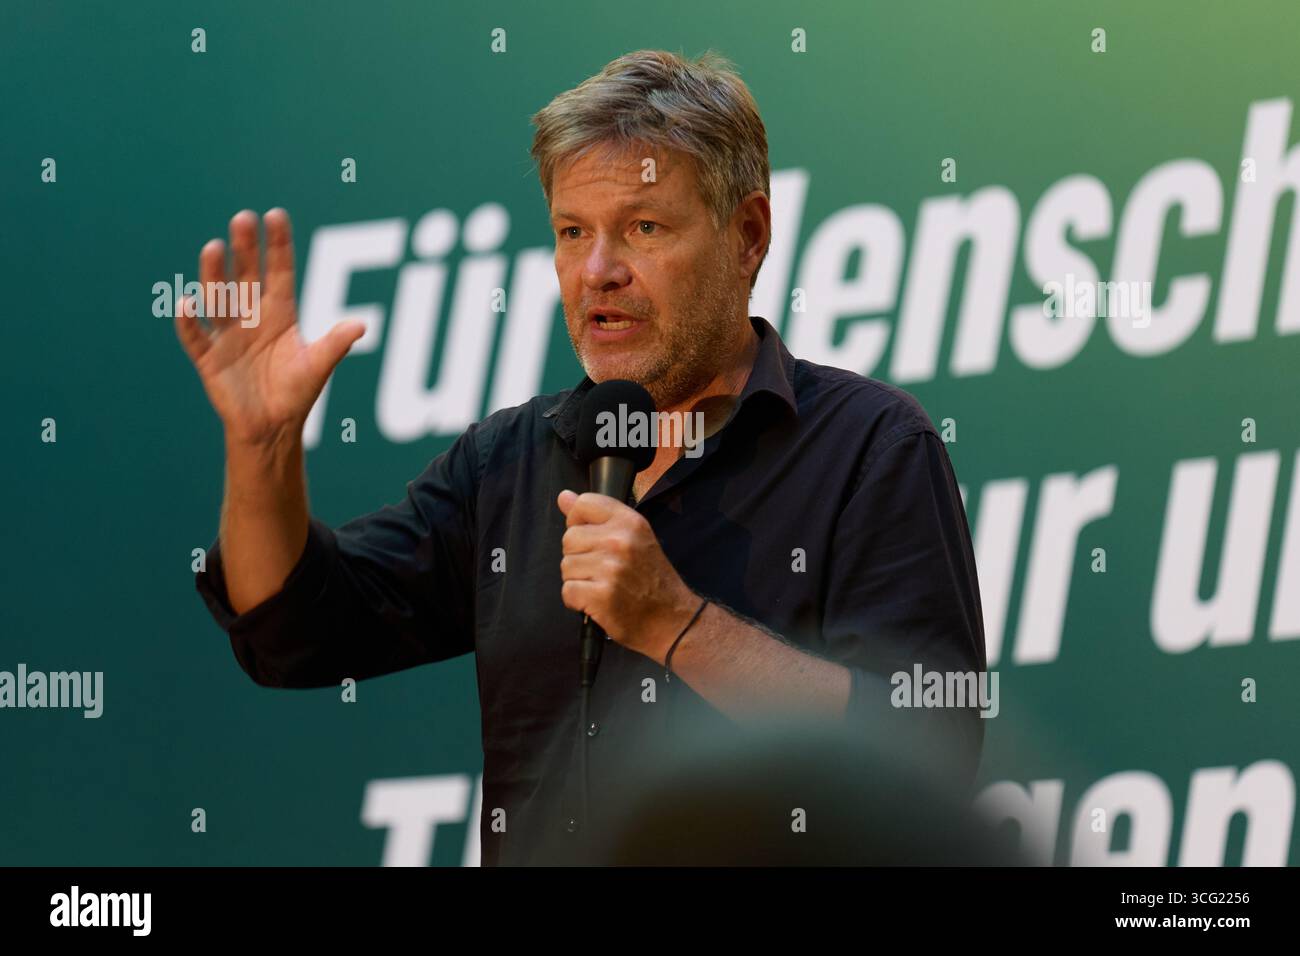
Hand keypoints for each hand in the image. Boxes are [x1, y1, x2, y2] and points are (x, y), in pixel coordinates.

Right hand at [174, 208, 364, 447]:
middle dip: (245, 249)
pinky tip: (187, 302)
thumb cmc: (296, 393)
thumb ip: (335, 345)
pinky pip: (196, 336)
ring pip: (218, 298)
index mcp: (280, 313)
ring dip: (214, 274)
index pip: (279, 271)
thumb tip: (362, 325)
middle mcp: (251, 316)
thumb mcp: (318, 367)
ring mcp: (228, 335)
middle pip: (246, 276)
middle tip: (243, 219)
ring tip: (214, 247)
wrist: (271, 427)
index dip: (278, 245)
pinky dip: (190, 321)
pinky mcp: (209, 358)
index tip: (275, 215)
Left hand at [556, 489, 698, 663]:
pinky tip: (596, 602)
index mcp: (630, 522)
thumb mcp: (634, 538)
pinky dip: (577, 600)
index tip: (591, 538)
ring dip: (578, 580)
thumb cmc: (651, 579)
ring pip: (566, 566)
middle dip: (579, 556)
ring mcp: (611, 569)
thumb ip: (598, 516)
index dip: (579, 522)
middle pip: (569, 538)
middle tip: (603, 570)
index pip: (584, 504)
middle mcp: (620, 541)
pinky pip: (568, 591)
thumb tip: (563, 497)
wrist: (671, 618)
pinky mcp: (601, 595)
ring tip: (602, 586)